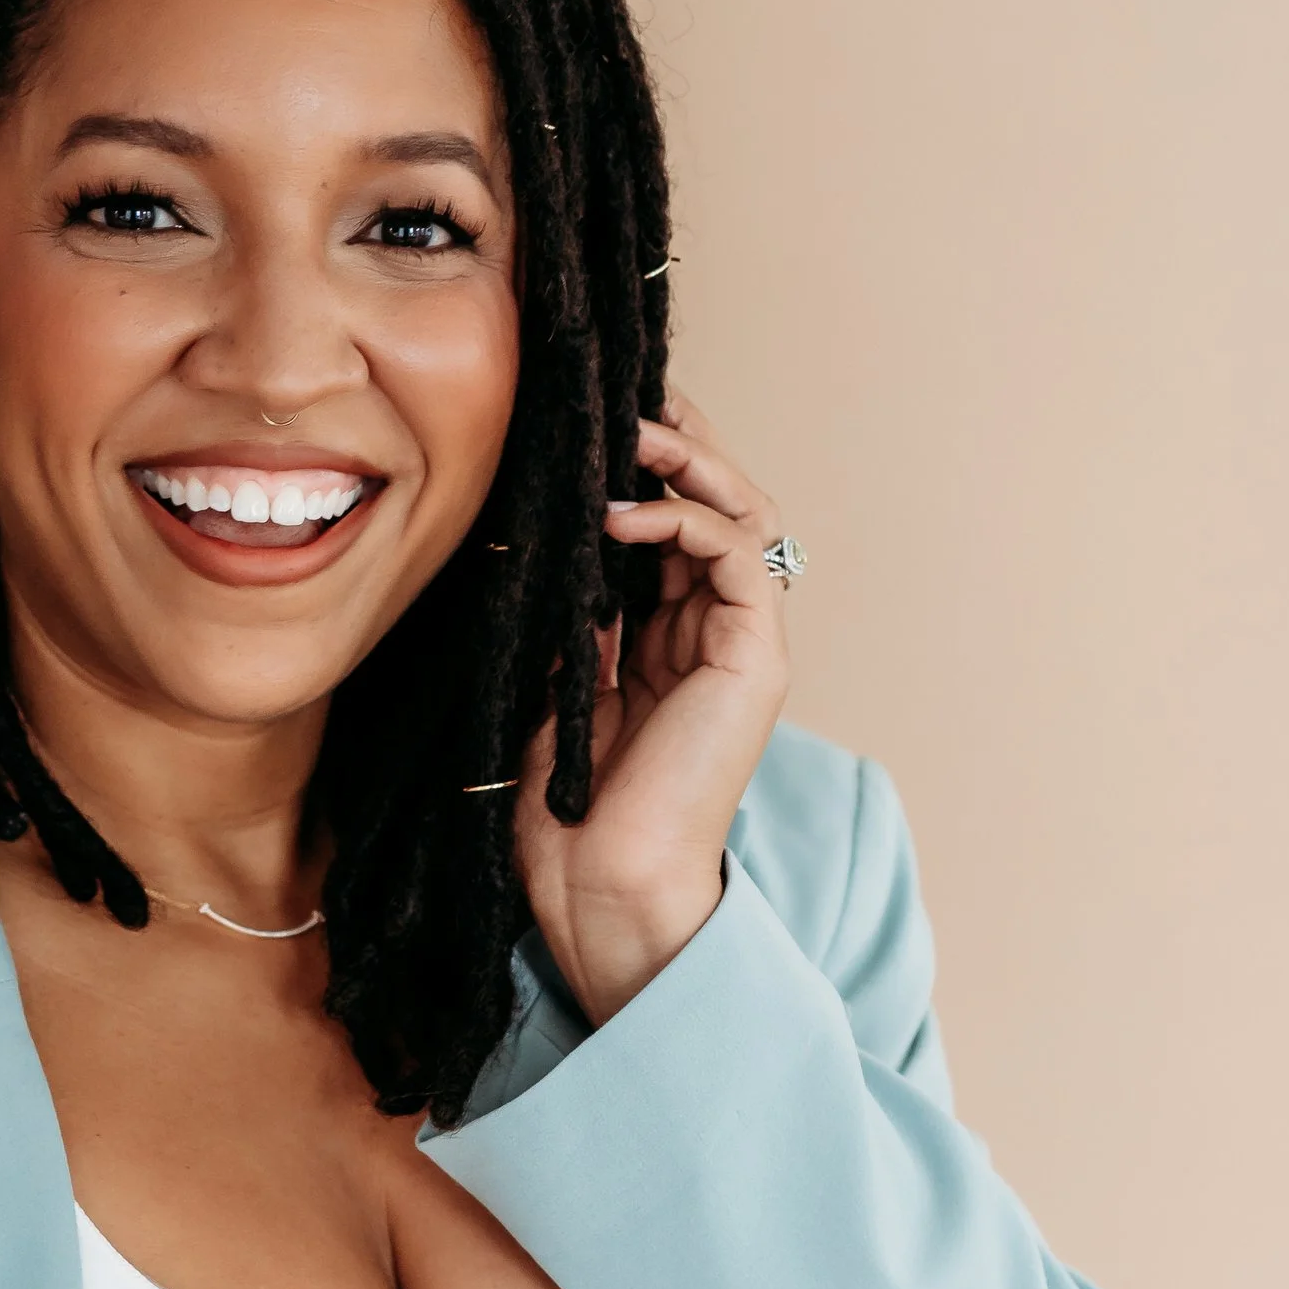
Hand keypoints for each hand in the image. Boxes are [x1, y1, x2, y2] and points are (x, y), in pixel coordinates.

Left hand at [514, 395, 794, 1025]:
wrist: (602, 890)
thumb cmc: (563, 815)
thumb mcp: (544, 685)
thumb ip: (557, 615)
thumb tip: (534, 536)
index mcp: (663, 640)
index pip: (666, 523)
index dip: (638, 466)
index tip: (588, 421)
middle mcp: (711, 634)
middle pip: (716, 503)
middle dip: (675, 443)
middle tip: (623, 398)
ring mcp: (741, 645)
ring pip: (740, 514)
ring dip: (687, 463)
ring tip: (629, 433)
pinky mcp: (754, 659)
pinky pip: (737, 556)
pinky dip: (685, 519)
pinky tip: (623, 514)